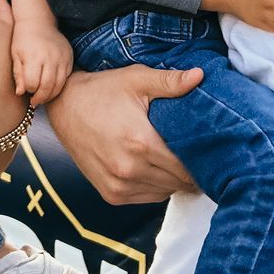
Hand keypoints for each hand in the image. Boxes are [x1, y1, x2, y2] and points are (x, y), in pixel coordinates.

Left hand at [11, 19, 73, 105]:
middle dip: (41, 98)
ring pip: (60, 84)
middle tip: (35, 102)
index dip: (29, 90)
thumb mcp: (15, 55)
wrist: (37, 20)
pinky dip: (60, 84)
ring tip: (43, 96)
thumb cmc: (23, 39)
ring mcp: (62, 56)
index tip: (26, 91)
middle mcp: (50, 57)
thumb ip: (18, 75)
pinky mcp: (69, 56)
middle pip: (48, 86)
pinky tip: (52, 85)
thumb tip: (20, 93)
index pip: (33, 83)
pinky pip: (66, 76)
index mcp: (34, 56)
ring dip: (51, 94)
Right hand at [49, 67, 199, 205]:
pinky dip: (156, 186)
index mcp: (140, 143)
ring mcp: (118, 185)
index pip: (186, 166)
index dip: (202, 159)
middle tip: (196, 153)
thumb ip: (170, 81)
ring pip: (165, 192)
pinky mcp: (110, 194)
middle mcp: (129, 170)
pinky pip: (147, 197)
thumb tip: (200, 76)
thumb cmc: (102, 91)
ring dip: (174, 180)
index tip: (208, 150)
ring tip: (176, 159)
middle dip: (191, 169)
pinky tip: (156, 167)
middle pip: (178, 182)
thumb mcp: (136, 79)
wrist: (64, 107)